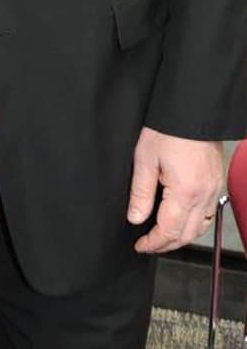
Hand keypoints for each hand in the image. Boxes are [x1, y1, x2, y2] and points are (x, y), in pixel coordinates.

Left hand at [127, 127, 222, 252]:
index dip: (153, 243)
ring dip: (183, 236)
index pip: (169, 230)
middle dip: (167, 244)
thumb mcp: (145, 158)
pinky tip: (182, 217)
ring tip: (164, 235)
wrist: (192, 107)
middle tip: (149, 244)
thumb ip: (140, 192)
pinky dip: (195, 222)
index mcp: (185, 191)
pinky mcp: (216, 180)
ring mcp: (213, 187)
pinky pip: (209, 212)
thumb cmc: (168, 128)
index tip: (140, 245)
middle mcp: (204, 194)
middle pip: (187, 234)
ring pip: (202, 227)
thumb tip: (135, 218)